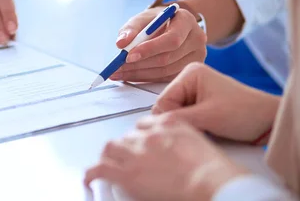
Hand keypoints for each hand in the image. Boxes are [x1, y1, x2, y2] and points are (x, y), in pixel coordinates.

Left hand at [84, 114, 248, 200]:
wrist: (213, 185)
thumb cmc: (217, 174)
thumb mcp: (206, 147)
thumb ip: (188, 144)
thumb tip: (184, 156)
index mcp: (172, 125)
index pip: (147, 123)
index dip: (142, 134)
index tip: (142, 142)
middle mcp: (151, 134)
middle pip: (129, 135)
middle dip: (127, 145)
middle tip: (126, 157)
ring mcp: (137, 151)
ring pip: (112, 147)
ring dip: (110, 156)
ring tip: (108, 165)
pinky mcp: (127, 172)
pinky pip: (101, 168)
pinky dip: (92, 173)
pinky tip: (90, 178)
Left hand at [111, 7, 206, 82]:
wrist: (172, 25)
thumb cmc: (156, 21)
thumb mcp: (143, 18)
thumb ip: (131, 28)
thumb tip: (121, 43)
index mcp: (186, 21)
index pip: (171, 39)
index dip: (150, 49)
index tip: (129, 56)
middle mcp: (196, 39)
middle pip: (168, 57)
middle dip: (139, 64)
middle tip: (117, 68)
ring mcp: (197, 56)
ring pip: (166, 71)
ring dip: (139, 73)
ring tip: (119, 72)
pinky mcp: (189, 68)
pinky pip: (166, 78)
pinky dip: (145, 77)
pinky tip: (130, 75)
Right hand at [152, 62, 279, 143]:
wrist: (269, 120)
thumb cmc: (244, 112)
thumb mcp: (207, 117)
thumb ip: (178, 120)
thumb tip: (155, 127)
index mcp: (189, 74)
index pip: (163, 100)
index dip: (168, 119)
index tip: (182, 130)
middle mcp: (189, 79)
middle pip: (168, 107)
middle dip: (179, 122)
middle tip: (197, 130)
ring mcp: (195, 91)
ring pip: (176, 114)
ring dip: (186, 126)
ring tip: (205, 129)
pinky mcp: (200, 103)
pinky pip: (185, 117)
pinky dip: (192, 126)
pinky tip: (206, 129)